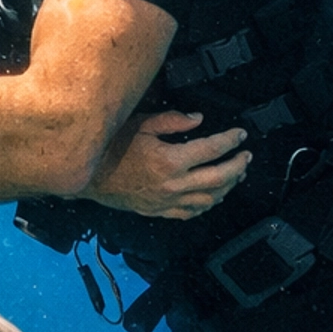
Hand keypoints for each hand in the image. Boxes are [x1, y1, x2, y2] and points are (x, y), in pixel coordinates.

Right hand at [86, 108, 250, 219]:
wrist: (86, 175)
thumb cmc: (109, 148)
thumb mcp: (139, 124)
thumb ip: (171, 121)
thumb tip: (197, 119)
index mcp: (169, 160)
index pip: (211, 149)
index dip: (230, 140)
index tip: (239, 134)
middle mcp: (172, 184)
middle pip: (218, 178)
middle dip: (238, 166)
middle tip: (246, 156)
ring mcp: (167, 201)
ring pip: (209, 199)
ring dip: (227, 187)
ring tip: (235, 175)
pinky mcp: (159, 211)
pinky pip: (190, 213)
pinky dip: (206, 205)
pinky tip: (212, 197)